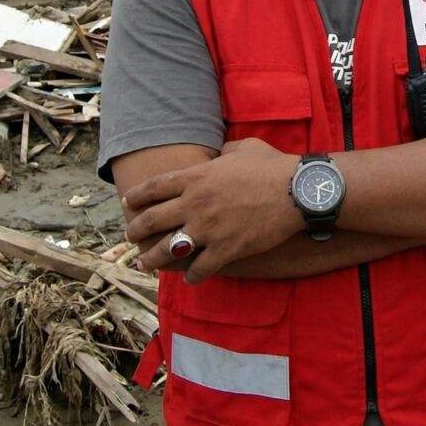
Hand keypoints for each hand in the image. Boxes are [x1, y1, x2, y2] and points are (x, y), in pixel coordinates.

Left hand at [122, 138, 303, 282]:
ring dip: (152, 259)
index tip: (127, 203)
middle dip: (136, 230)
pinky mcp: (227, 249)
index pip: (154, 187)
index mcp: (197, 177)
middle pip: (152, 220)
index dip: (136, 196)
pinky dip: (192, 275)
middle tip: (130, 236)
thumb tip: (219, 154)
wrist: (297, 191)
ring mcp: (209, 229)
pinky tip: (190, 277)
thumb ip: (224, 151)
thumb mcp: (243, 148)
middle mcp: (196, 203)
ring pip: (168, 250)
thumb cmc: (272, 166)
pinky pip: (200, 268)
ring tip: (146, 264)